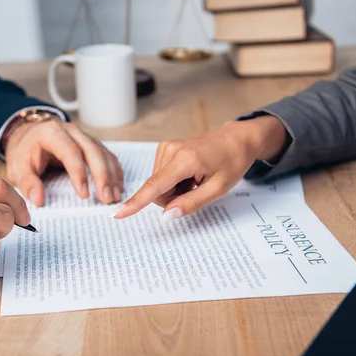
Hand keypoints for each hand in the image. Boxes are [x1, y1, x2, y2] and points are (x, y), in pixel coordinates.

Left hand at [4, 120, 123, 205]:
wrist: (28, 136)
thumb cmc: (25, 151)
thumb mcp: (17, 167)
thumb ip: (27, 183)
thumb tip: (39, 200)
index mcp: (52, 133)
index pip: (70, 152)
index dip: (79, 173)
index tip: (84, 194)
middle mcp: (71, 132)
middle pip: (93, 151)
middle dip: (102, 176)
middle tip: (107, 198)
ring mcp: (84, 136)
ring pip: (103, 153)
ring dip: (112, 175)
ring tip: (115, 197)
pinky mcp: (91, 144)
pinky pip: (107, 156)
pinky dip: (114, 171)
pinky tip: (118, 187)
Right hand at [114, 116, 287, 220]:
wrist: (237, 140)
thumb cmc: (231, 163)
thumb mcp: (217, 189)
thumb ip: (190, 203)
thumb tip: (166, 215)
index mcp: (185, 160)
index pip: (155, 186)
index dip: (136, 202)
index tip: (119, 214)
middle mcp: (171, 149)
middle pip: (156, 189)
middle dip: (171, 198)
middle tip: (195, 189)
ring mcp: (166, 146)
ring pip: (157, 184)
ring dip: (174, 189)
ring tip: (194, 179)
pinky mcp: (164, 147)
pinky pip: (160, 176)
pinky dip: (173, 181)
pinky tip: (189, 174)